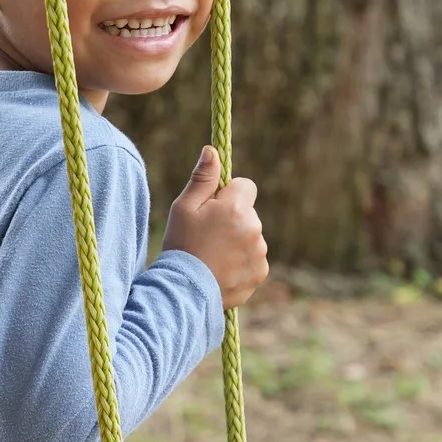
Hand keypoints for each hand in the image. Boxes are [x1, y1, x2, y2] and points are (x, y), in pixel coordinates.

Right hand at [161, 145, 268, 307]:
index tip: (213, 208)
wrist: (184, 291)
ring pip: (251, 236)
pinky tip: (221, 269)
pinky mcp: (260, 272)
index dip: (229, 194)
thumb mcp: (184, 208)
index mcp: (236, 208)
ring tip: (212, 255)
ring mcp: (259, 252)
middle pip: (248, 213)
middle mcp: (254, 228)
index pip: (246, 186)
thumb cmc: (181, 245)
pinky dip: (241, 262)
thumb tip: (212, 150)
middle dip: (232, 219)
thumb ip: (202, 178)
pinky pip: (254, 259)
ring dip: (237, 241)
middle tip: (207, 236)